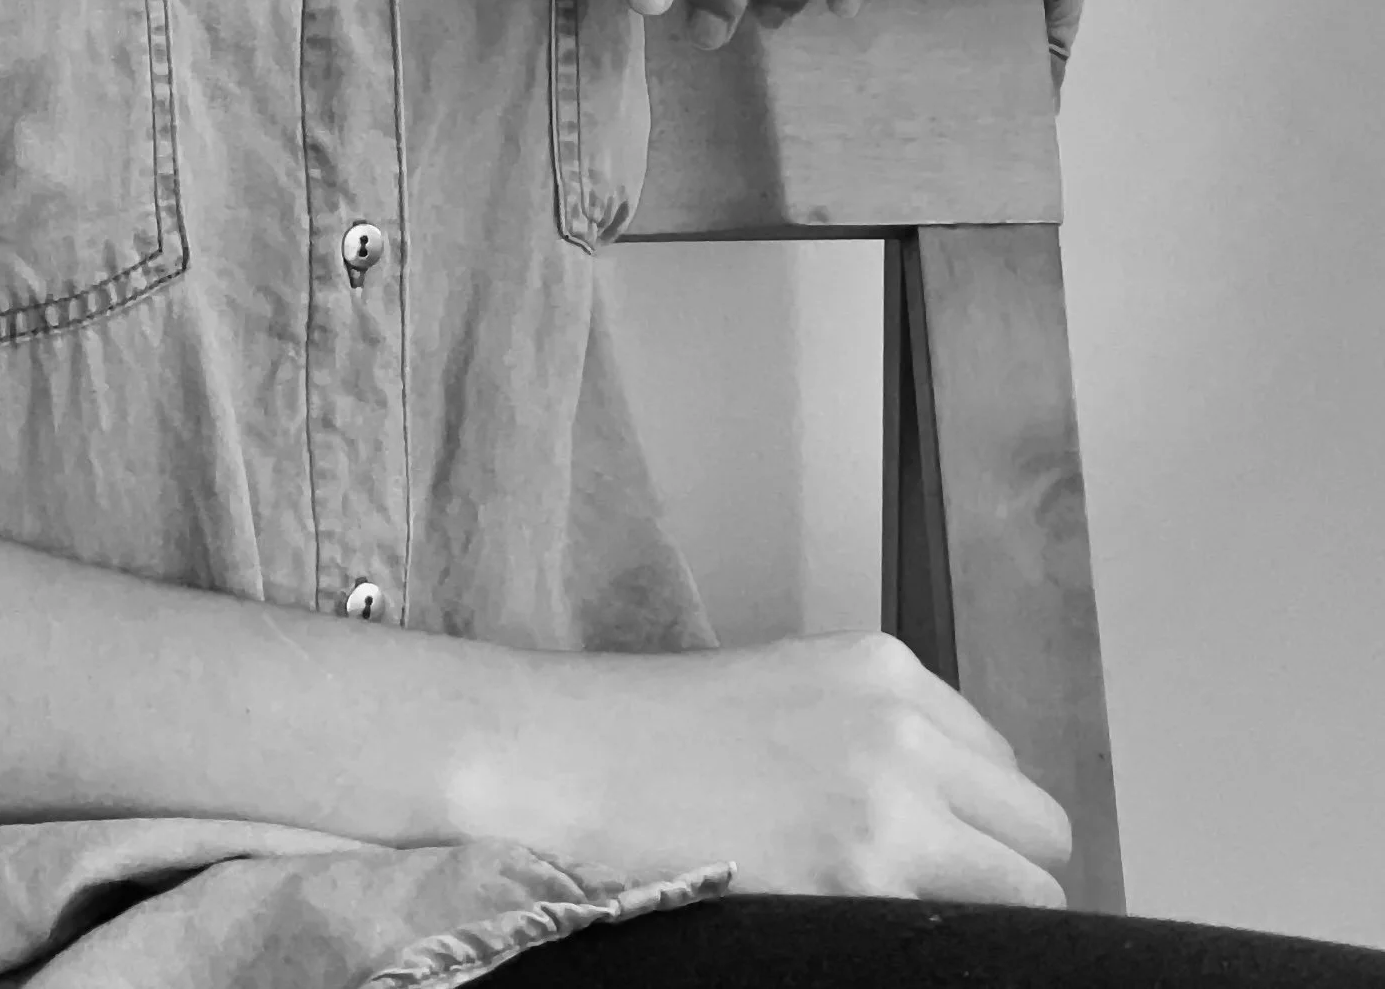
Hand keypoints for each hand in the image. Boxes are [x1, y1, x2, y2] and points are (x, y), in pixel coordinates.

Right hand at [452, 629, 1072, 905]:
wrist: (575, 758)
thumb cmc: (659, 731)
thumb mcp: (788, 688)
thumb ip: (875, 728)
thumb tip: (949, 806)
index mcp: (886, 669)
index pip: (1004, 766)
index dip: (979, 820)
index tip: (944, 851)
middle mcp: (903, 728)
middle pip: (1040, 829)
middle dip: (1004, 869)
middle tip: (938, 897)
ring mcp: (889, 807)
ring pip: (1030, 893)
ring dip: (987, 916)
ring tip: (910, 920)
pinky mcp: (861, 881)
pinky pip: (960, 937)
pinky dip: (934, 944)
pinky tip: (874, 933)